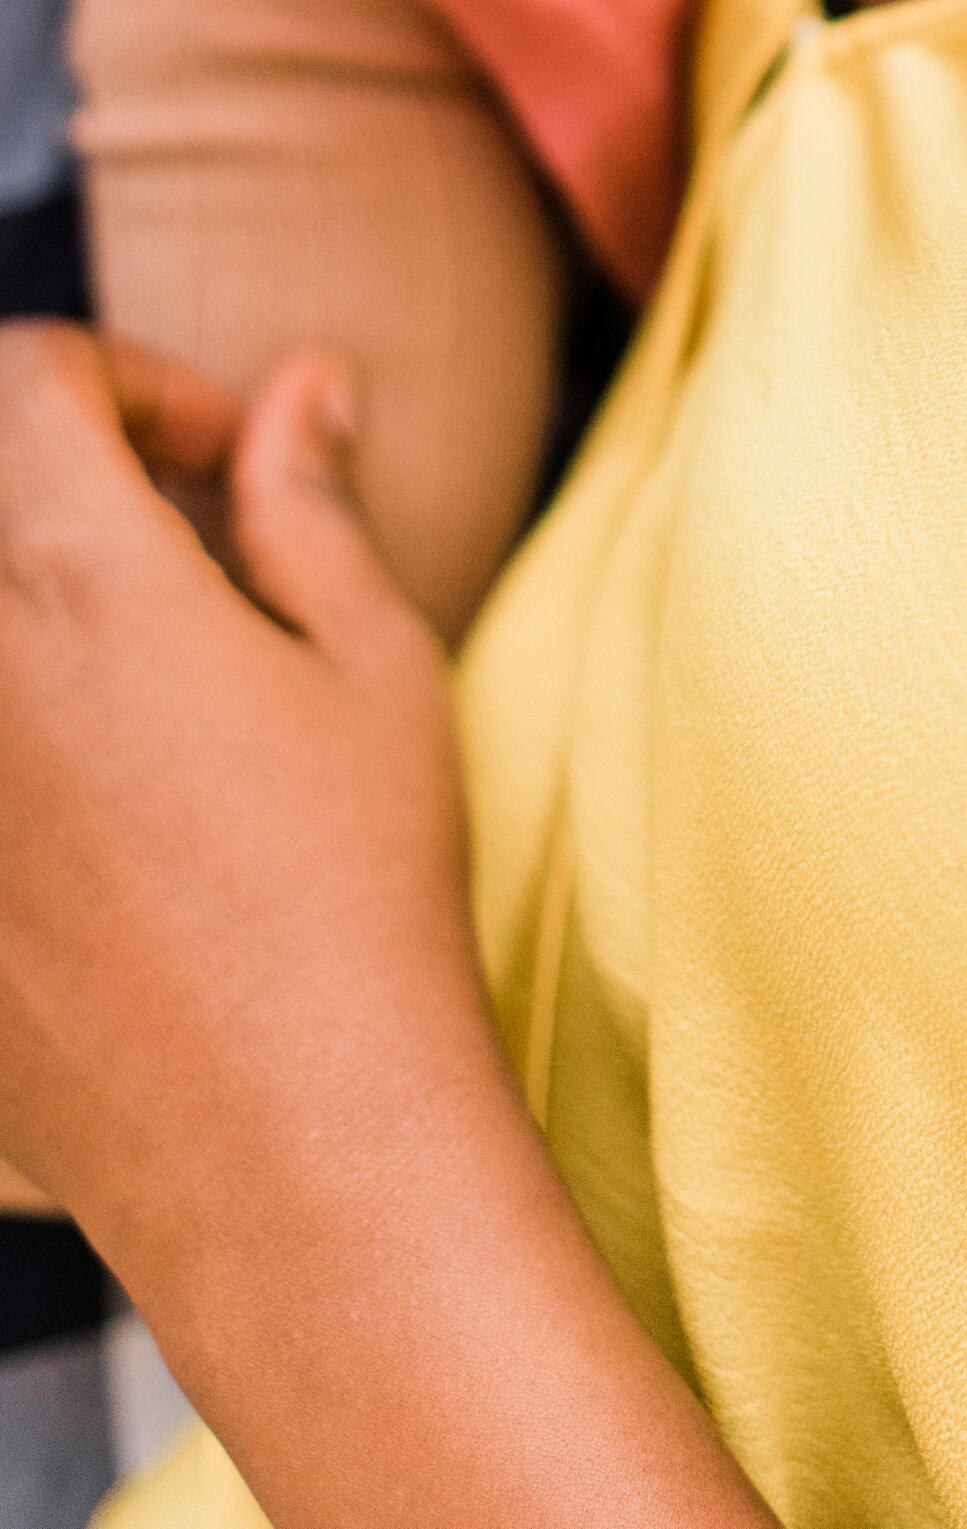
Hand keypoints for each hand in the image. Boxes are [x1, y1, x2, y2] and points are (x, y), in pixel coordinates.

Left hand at [0, 330, 479, 1274]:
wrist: (289, 1148)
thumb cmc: (359, 892)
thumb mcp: (371, 667)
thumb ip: (309, 505)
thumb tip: (300, 386)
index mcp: (73, 580)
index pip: (29, 380)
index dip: (133, 384)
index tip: (214, 457)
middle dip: (66, 495)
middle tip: (174, 559)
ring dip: (37, 633)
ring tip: (137, 693)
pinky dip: (30, 769)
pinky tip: (107, 835)